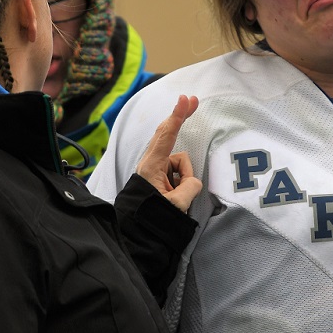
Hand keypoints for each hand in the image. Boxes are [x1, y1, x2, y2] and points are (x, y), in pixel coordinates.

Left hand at [134, 94, 202, 213]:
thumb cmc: (152, 216)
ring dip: (185, 176)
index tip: (185, 100)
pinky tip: (177, 195)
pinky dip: (184, 180)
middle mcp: (151, 163)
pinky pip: (180, 172)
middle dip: (181, 118)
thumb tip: (192, 181)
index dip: (177, 117)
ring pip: (181, 162)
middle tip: (194, 100)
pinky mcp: (161, 176)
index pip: (167, 136)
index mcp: (151, 166)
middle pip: (169, 135)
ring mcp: (157, 169)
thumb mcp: (176, 204)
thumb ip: (190, 186)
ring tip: (177, 196)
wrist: (139, 231)